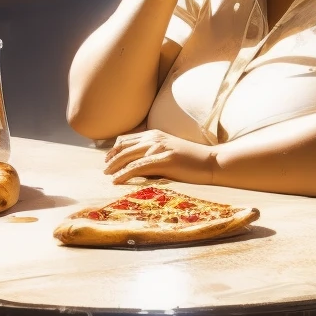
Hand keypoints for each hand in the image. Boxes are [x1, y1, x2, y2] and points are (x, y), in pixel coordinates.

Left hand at [103, 130, 217, 185]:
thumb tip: (136, 165)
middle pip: (124, 147)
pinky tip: (117, 181)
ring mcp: (158, 148)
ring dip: (114, 166)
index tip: (107, 159)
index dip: (114, 149)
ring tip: (107, 176)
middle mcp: (154, 138)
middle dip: (111, 158)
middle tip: (104, 170)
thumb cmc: (191, 160)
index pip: (126, 139)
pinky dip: (124, 174)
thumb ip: (153, 153)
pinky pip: (137, 167)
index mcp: (155, 134)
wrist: (211, 162)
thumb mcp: (169, 151)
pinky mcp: (163, 160)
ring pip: (127, 156)